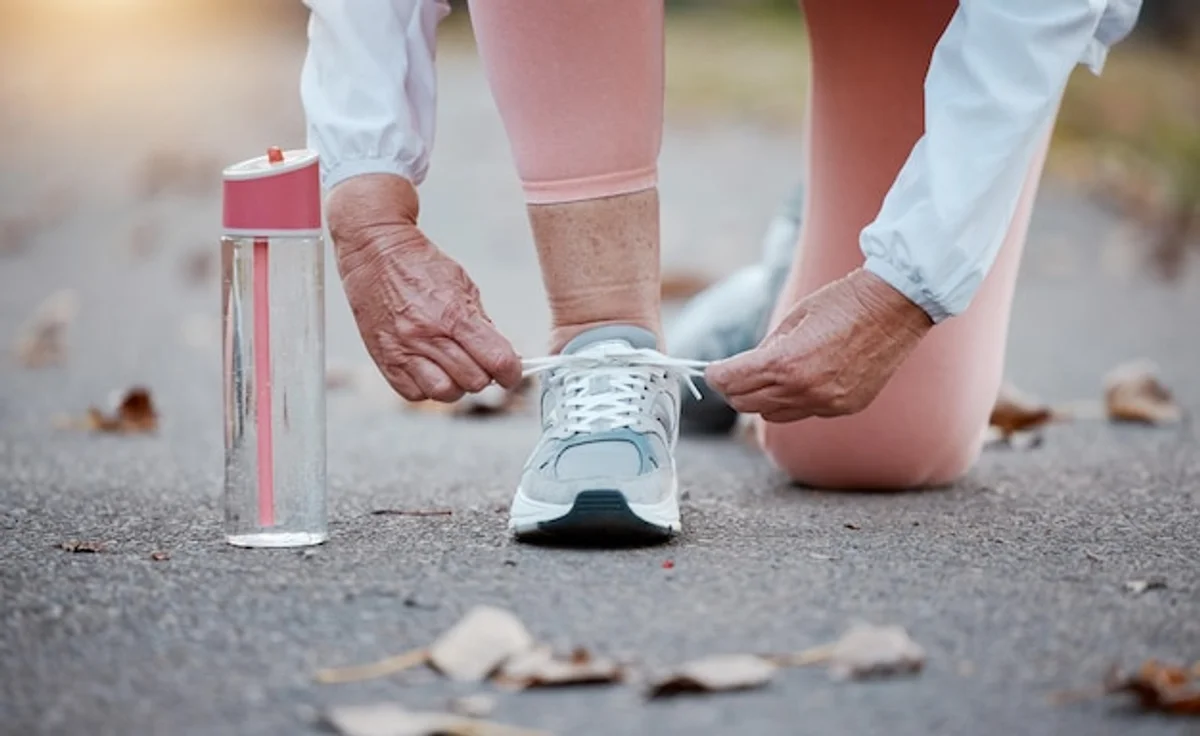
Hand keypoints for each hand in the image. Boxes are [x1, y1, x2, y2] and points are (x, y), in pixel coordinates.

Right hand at [327, 174, 522, 401]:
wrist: (375, 254)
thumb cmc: (421, 266)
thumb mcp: (464, 286)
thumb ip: (483, 323)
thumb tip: (503, 356)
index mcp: (453, 314)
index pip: (497, 360)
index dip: (512, 372)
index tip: (512, 371)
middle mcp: (428, 336)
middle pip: (474, 381)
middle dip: (485, 375)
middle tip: (480, 362)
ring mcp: (404, 351)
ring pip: (446, 393)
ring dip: (457, 385)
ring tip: (454, 367)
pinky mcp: (385, 361)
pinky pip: (415, 393)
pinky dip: (428, 388)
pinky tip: (431, 369)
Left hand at [705, 268, 932, 422]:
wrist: (894, 307)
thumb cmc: (842, 302)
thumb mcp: (793, 319)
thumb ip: (766, 349)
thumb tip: (744, 368)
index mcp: (786, 363)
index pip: (732, 382)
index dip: (715, 376)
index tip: (712, 371)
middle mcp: (804, 390)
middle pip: (747, 404)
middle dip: (733, 389)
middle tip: (730, 375)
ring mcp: (826, 403)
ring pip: (773, 415)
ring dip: (761, 399)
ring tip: (766, 377)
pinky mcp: (845, 408)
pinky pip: (805, 413)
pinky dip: (795, 401)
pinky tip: (803, 378)